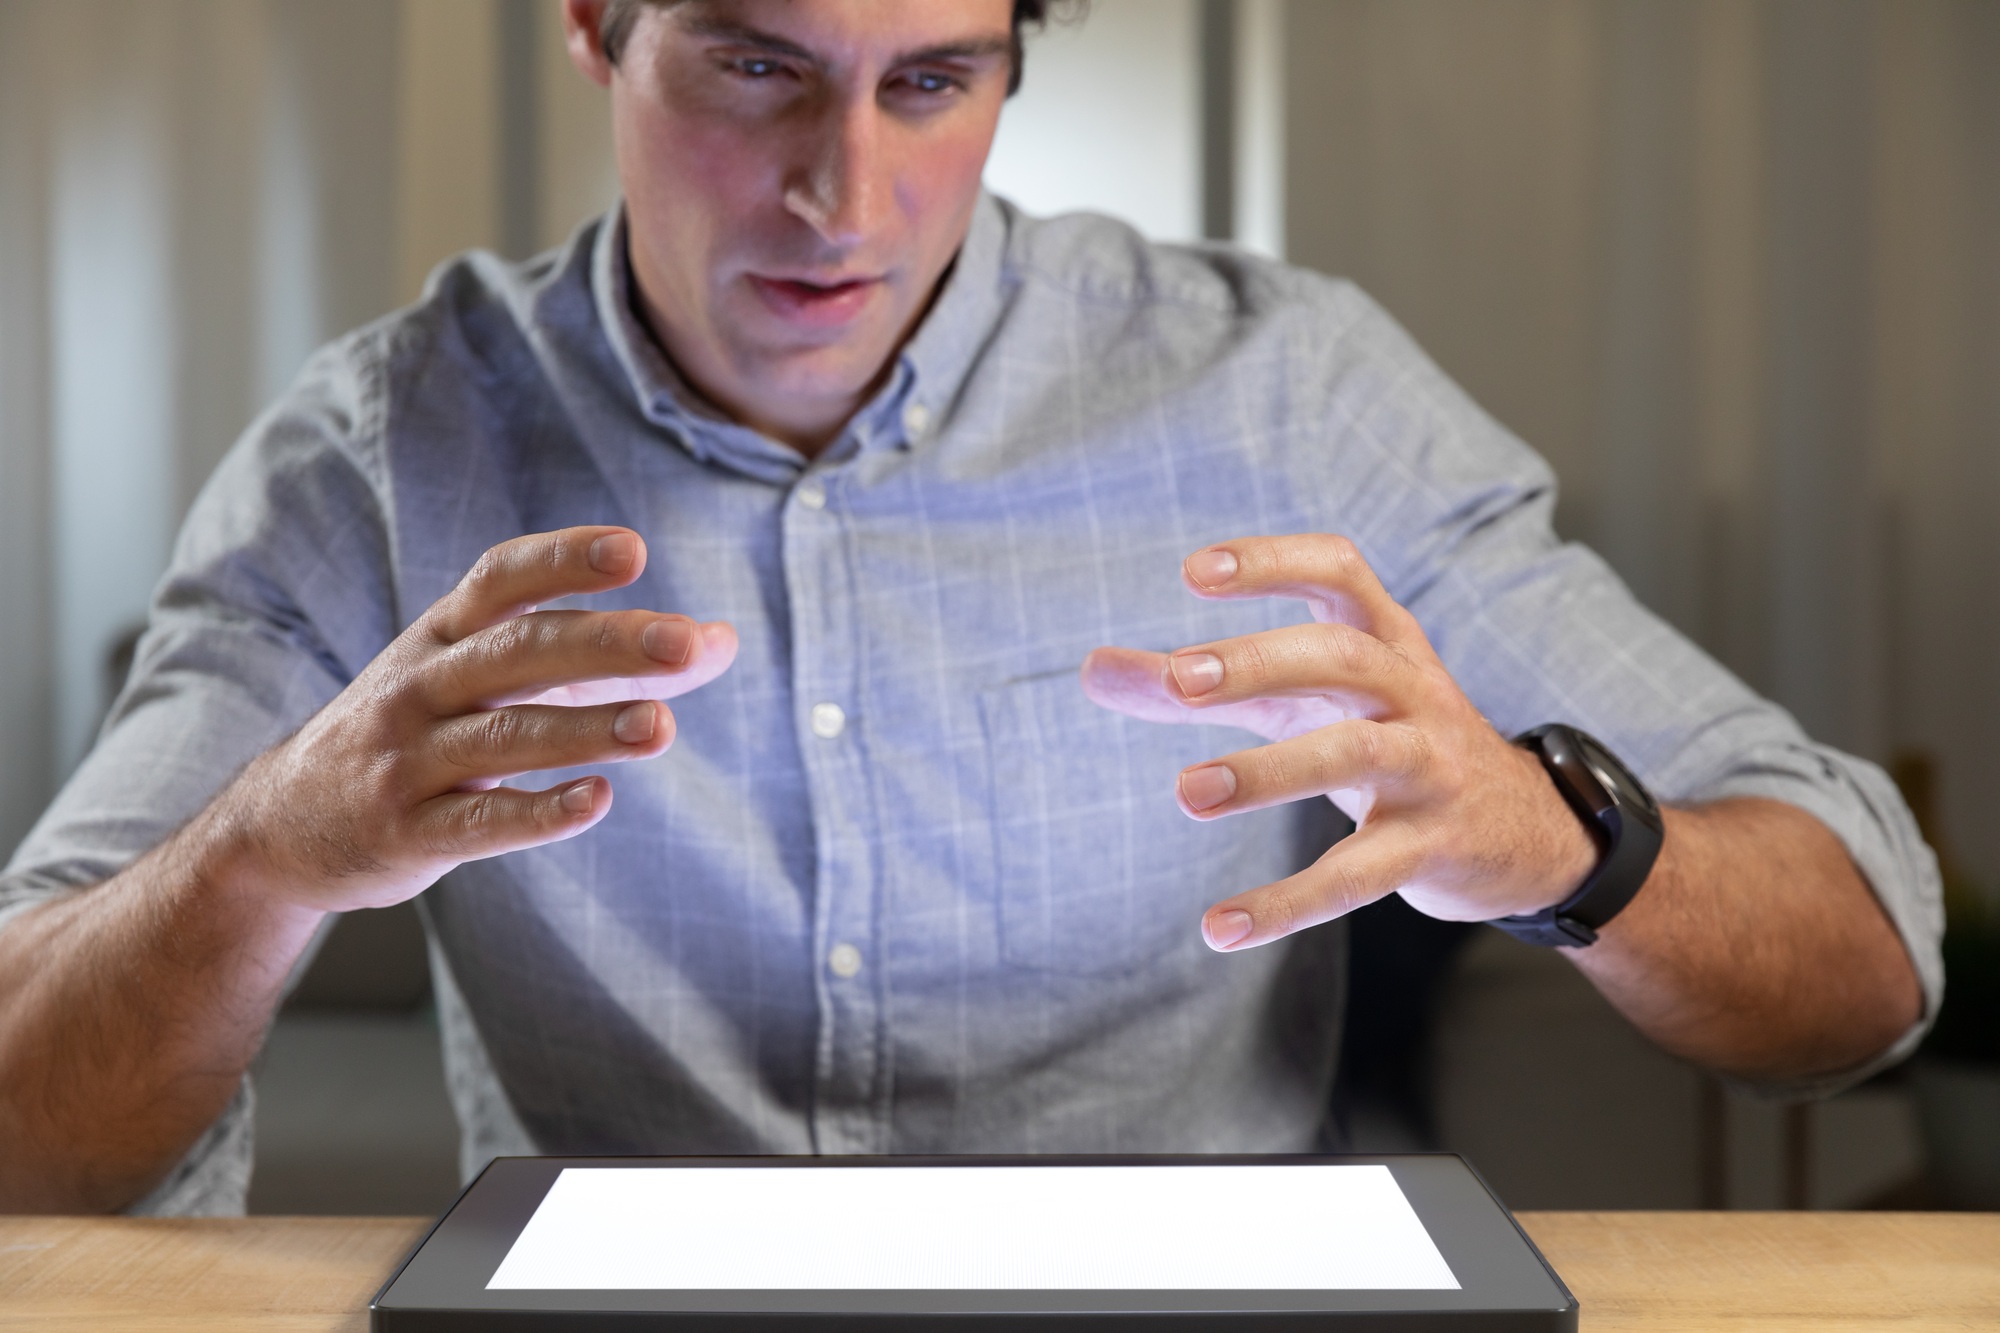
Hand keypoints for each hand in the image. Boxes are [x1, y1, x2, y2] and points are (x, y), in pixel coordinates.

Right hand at [220, 526, 735, 913]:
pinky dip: (538, 812)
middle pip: (518, 652)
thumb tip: (720, 642)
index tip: (632, 549)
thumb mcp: (491, 684)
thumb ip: (605, 663)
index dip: (563, 560)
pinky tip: (597, 801)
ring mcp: (406, 761)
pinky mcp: (404, 832)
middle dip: (605, 644)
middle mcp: (419, 687)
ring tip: (661, 726)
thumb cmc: (418, 735)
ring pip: (503, 737)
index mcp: (443, 636)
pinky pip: (477, 822)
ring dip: (587, 729)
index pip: (501, 580)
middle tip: (683, 641)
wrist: (279, 825)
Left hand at [1081, 533, 1597, 951]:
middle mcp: (1414, 692)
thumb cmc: (1387, 741)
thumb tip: (1090, 668)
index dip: (1274, 562)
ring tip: (1185, 792)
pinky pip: (1359, 874)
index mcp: (1384, 641)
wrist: (1523, 831)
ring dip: (1268, 772)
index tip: (1194, 571)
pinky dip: (1289, 904)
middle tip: (1178, 682)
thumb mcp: (1303, 702)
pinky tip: (1218, 928)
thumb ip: (1200, 687)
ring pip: (1353, 755)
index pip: (1340, 571)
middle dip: (1258, 664)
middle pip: (1341, 657)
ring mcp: (1430, 768)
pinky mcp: (1432, 848)